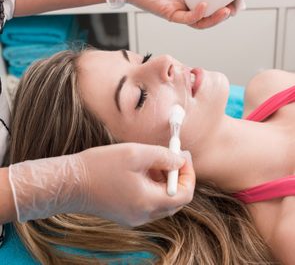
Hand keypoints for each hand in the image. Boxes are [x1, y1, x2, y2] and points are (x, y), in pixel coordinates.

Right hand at [79, 143, 194, 225]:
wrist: (70, 183)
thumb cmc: (99, 166)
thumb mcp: (135, 154)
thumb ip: (163, 156)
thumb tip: (180, 161)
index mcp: (148, 202)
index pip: (184, 195)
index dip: (188, 174)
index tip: (183, 157)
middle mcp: (143, 215)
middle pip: (175, 200)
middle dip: (177, 176)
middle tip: (172, 156)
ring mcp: (134, 217)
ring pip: (162, 201)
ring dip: (164, 181)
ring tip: (154, 161)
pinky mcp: (126, 215)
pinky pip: (149, 203)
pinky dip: (153, 188)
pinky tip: (143, 172)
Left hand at [124, 0, 233, 28]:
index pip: (210, 2)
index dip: (225, 2)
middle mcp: (183, 4)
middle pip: (207, 15)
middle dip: (223, 13)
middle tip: (236, 8)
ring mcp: (176, 9)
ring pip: (198, 21)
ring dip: (214, 19)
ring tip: (227, 11)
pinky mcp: (167, 13)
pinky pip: (184, 19)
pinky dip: (196, 14)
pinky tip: (206, 5)